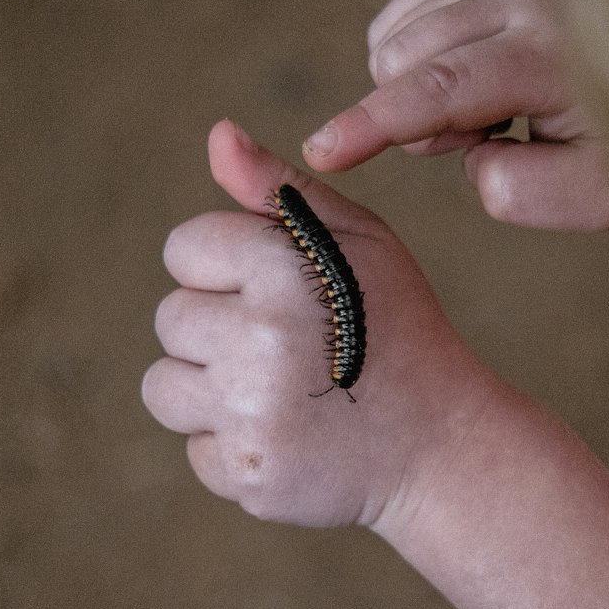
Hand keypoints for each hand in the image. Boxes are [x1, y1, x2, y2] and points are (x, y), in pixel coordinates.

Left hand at [142, 120, 492, 527]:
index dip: (226, 268)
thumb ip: (280, 188)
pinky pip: (196, 449)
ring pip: (164, 387)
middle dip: (219, 329)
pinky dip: (234, 446)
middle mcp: (261, 338)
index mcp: (285, 267)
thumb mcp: (357, 241)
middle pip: (171, 318)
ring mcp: (251, 412)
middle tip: (289, 349)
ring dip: (209, 389)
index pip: (184, 248)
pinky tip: (291, 436)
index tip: (276, 292)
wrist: (444, 445)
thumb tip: (217, 134)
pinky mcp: (248, 474)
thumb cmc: (396, 328)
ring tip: (279, 391)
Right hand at [303, 0, 608, 230]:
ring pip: (395, 39)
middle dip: (419, 121)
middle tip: (488, 138)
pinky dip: (417, 61)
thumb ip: (526, 192)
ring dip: (421, 92)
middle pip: (405, 61)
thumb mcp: (596, 195)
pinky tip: (473, 78)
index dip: (375, 123)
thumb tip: (475, 156)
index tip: (321, 152)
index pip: (443, 86)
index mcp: (551, 56)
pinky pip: (400, 20)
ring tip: (490, 112)